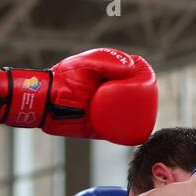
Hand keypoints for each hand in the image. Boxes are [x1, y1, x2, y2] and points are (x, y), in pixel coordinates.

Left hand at [0, 49, 156, 144]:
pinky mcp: (98, 129)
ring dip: (140, 118)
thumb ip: (109, 61)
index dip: (145, 78)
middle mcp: (109, 96)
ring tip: (148, 117)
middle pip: (134, 98)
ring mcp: (105, 113)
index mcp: (109, 78)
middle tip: (149, 102)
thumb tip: (132, 69)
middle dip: (145, 100)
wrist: (46, 100)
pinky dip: (128, 134)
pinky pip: (117, 133)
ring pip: (129, 116)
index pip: (133, 77)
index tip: (150, 81)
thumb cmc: (65, 77)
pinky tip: (139, 132)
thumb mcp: (88, 62)